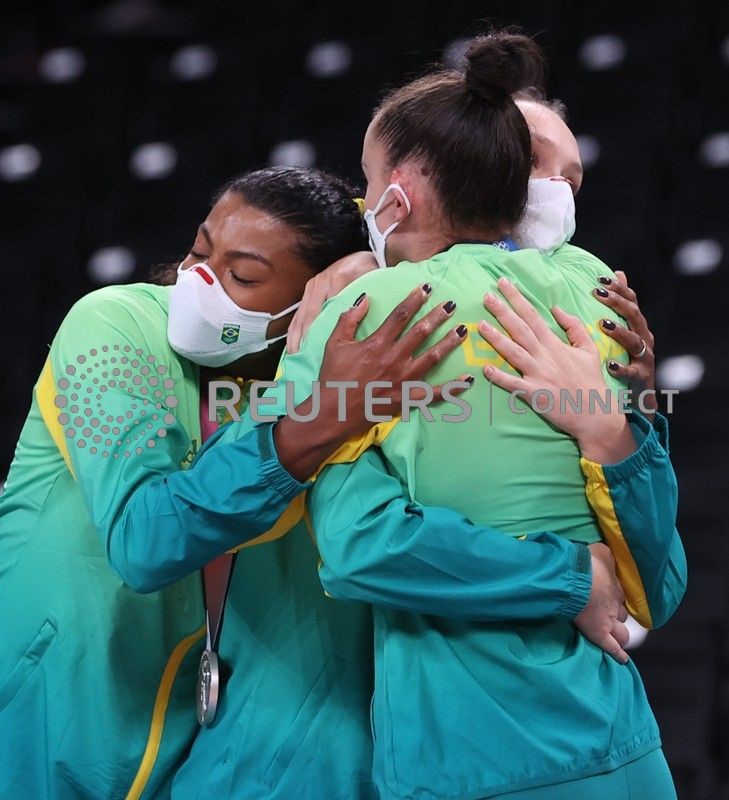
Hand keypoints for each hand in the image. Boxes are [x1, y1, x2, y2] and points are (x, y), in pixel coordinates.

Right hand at [287, 251, 377, 352]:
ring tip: (294, 355)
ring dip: (295, 336)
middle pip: (308, 315)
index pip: (325, 310)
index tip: (314, 350)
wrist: (362, 257)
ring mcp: (313, 286)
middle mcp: (320, 282)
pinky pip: (299, 312)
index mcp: (336, 280)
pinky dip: (295, 329)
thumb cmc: (369, 271)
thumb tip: (362, 308)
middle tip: (301, 358)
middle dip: (302, 338)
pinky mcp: (309, 289)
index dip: (316, 332)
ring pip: (300, 315)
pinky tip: (293, 344)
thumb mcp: (372, 280)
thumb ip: (366, 295)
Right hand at [317, 283, 472, 434]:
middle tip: (452, 305)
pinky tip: (467, 380)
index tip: (427, 288)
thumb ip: (349, 319)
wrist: (334, 412)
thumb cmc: (333, 377)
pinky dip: (452, 388)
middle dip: (438, 316)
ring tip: (463, 331)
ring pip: (432, 357)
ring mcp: (403, 380)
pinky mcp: (407, 399)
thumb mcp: (335, 343)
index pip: (401, 315)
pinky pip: (434, 394)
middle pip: (421, 332)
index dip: (415, 299)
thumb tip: (365, 298)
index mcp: (377, 344)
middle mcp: (394, 359)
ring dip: (449, 343)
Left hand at [477, 277, 634, 462]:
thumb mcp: (588, 349)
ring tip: (481, 324)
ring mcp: (538, 375)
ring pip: (514, 352)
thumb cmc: (591, 381)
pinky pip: (514, 384)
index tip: (503, 284)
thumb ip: (573, 326)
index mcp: (554, 344)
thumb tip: (556, 308)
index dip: (517, 299)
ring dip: (497, 338)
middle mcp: (544, 356)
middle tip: (486, 295)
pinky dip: (500, 377)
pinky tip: (485, 369)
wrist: (596, 414)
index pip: (532, 316)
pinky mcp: (534, 394)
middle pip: (520, 329)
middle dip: (503, 311)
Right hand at [573, 543, 629, 663]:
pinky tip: (623, 659)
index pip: (618, 595)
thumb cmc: (586, 562)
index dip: (615, 598)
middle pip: (622, 614)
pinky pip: (611, 646)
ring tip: (618, 638)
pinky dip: (618, 653)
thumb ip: (604, 554)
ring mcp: (608, 620)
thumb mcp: (599, 551)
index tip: (611, 597)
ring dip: (620, 634)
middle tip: (612, 616)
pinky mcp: (600, 633)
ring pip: (621, 632)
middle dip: (619, 615)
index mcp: (614, 585)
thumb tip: (605, 552)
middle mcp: (615, 603)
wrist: (577, 576)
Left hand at [593, 271, 656, 418]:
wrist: (639, 400)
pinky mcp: (643, 378)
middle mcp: (645, 339)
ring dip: (620, 332)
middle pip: (634, 315)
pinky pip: (633, 372)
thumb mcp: (624, 334)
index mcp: (638, 327)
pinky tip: (611, 365)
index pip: (631, 302)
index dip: (619, 289)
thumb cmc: (628, 363)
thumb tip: (619, 273)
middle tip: (597, 293)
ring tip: (604, 324)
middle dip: (617, 303)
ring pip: (636, 341)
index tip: (600, 279)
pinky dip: (623, 369)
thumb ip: (621, 306)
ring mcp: (645, 358)